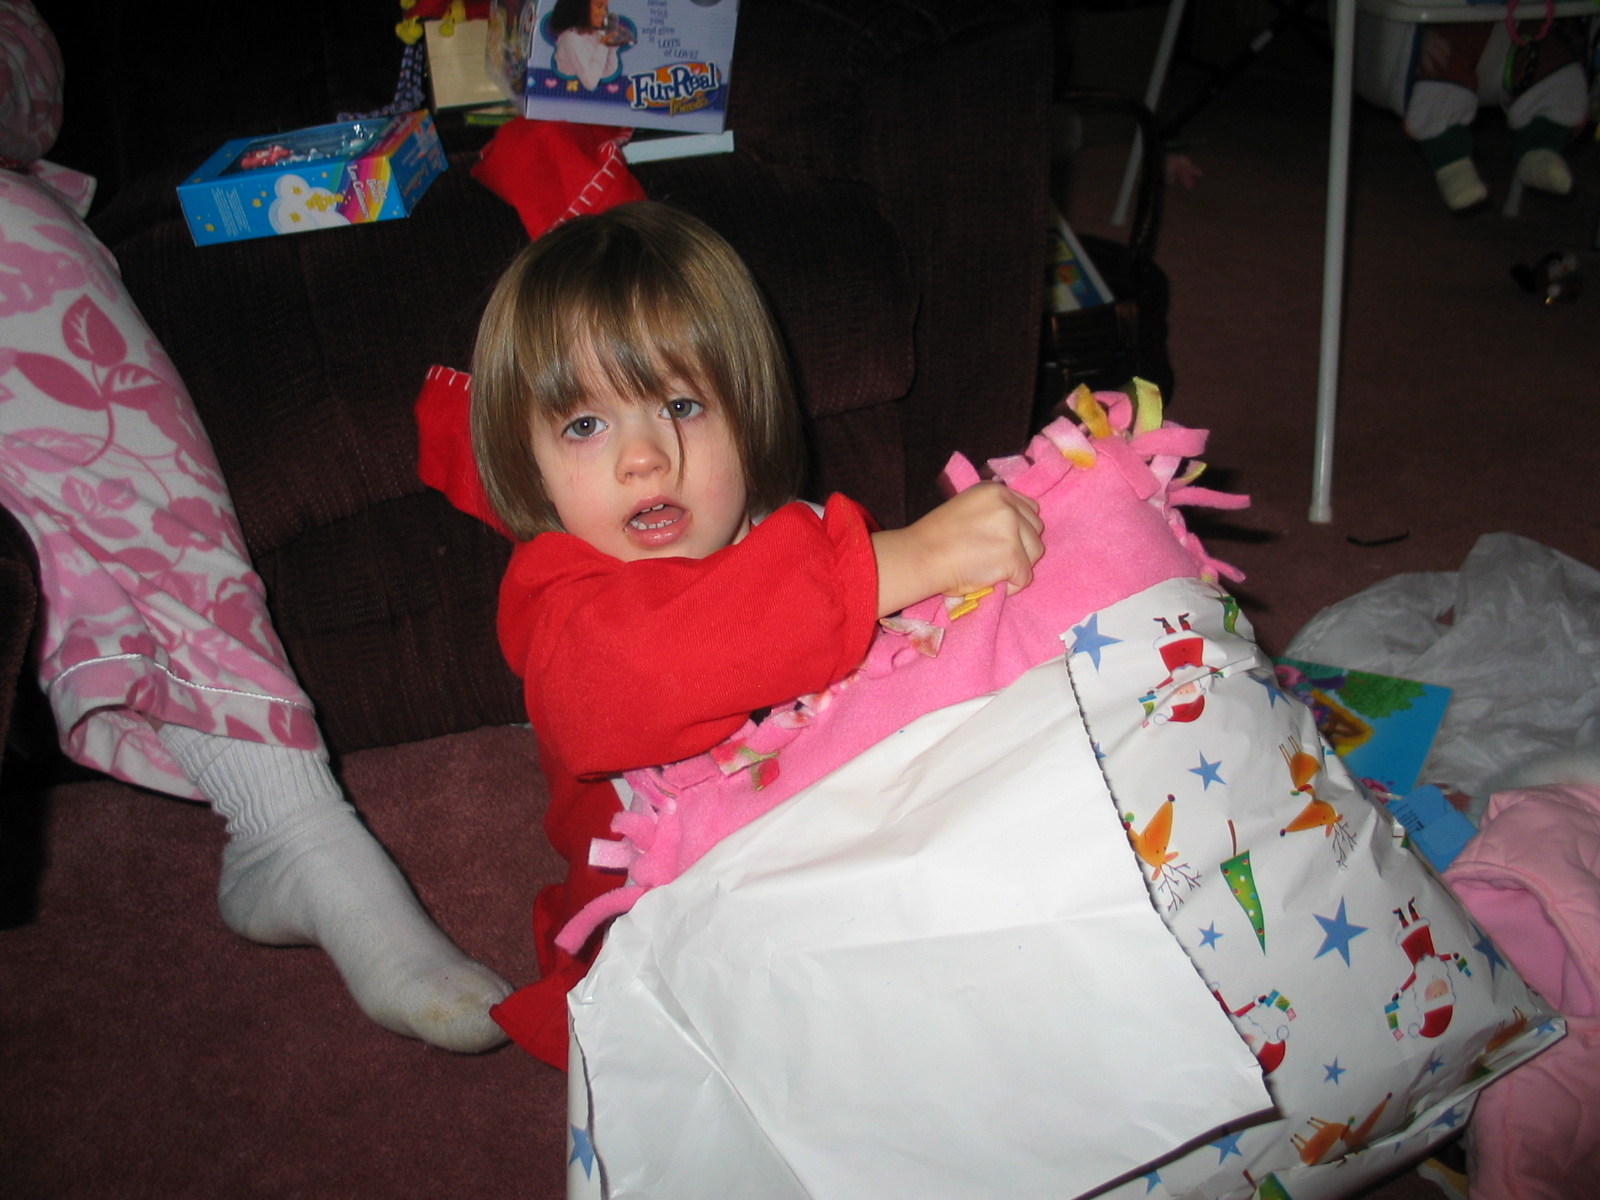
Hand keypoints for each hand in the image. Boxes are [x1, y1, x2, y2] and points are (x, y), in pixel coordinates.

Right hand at [871, 482, 1043, 616]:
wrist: (921, 557)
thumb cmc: (934, 538)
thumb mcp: (965, 507)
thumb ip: (991, 511)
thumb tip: (1013, 529)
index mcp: (995, 490)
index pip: (1028, 510)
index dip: (1018, 530)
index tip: (999, 543)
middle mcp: (1007, 505)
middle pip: (1035, 530)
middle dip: (1021, 546)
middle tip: (994, 559)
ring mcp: (1012, 530)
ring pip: (1035, 553)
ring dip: (1018, 566)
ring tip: (991, 571)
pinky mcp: (1013, 556)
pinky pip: (1025, 577)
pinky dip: (1012, 586)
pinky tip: (989, 582)